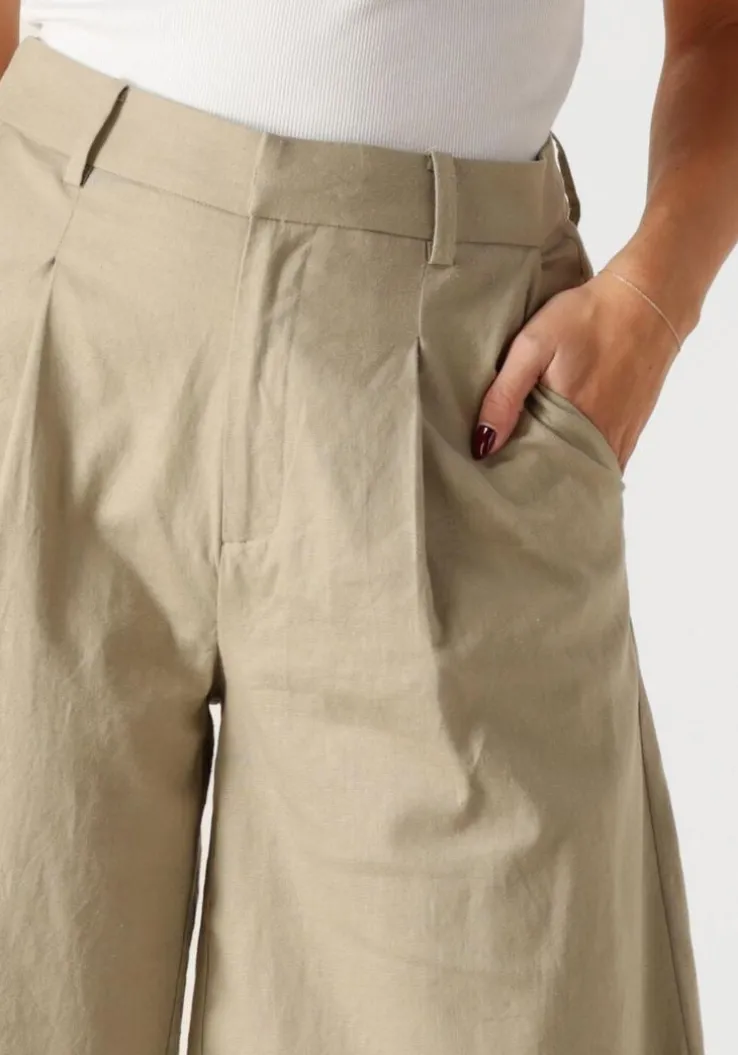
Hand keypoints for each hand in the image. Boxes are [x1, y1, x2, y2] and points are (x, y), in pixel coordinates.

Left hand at [470, 268, 681, 470]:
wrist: (648, 298)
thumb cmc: (588, 317)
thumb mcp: (534, 346)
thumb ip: (505, 395)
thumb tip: (482, 445)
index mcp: (569, 422)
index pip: (533, 470)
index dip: (512, 475)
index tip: (491, 475)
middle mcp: (599, 439)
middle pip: (560, 477)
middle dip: (535, 479)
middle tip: (507, 473)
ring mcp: (620, 437)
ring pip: (584, 472)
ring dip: (562, 472)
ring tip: (534, 465)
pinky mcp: (633, 429)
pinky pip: (606, 462)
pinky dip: (586, 464)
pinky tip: (568, 455)